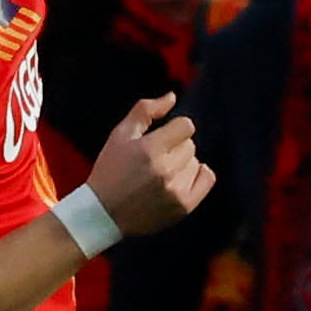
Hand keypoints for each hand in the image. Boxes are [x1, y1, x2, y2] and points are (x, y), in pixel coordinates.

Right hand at [85, 92, 213, 234]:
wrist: (103, 214)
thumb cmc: (110, 171)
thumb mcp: (120, 135)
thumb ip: (146, 110)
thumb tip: (172, 97)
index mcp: (150, 150)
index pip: (186, 126)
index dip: (174, 129)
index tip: (162, 138)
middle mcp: (165, 171)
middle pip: (190, 145)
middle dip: (175, 147)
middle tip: (156, 158)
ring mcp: (176, 191)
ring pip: (196, 162)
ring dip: (183, 164)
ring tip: (162, 174)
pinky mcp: (183, 207)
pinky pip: (207, 179)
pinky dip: (199, 176)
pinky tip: (182, 178)